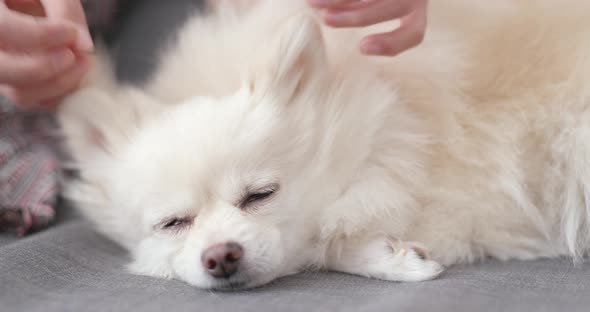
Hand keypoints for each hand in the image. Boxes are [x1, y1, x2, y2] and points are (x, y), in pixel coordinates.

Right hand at [0, 0, 92, 108]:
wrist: (26, 7)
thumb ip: (65, 9)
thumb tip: (84, 46)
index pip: (3, 30)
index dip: (40, 36)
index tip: (70, 33)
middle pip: (4, 71)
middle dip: (45, 67)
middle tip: (73, 54)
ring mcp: (3, 70)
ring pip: (20, 93)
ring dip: (59, 83)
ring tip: (84, 61)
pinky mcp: (17, 86)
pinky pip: (36, 101)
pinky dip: (60, 93)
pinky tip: (76, 73)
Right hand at [308, 0, 427, 56]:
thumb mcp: (386, 5)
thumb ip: (368, 15)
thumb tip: (342, 32)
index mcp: (416, 12)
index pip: (414, 33)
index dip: (391, 43)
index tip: (362, 46)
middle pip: (382, 9)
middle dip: (352, 17)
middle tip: (325, 20)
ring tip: (312, 4)